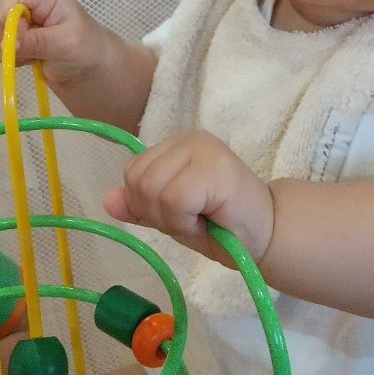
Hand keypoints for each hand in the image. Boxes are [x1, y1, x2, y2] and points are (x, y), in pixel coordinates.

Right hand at [0, 0, 104, 86]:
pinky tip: (28, 61)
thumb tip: (10, 43)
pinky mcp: (19, 38)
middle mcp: (30, 4)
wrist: (91, 68)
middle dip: (7, 36)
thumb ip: (38, 41)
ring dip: (7, 49)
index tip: (16, 38)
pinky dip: (8, 57)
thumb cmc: (87, 49)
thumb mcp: (67, 43)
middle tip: (27, 52)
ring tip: (32, 57)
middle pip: (0, 12)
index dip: (6, 14)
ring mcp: (23, 22)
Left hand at [103, 129, 274, 264]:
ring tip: (201, 217)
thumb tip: (107, 200)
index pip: (132, 174)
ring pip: (153, 190)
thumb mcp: (171, 217)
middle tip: (192, 218)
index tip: (180, 215)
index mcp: (173, 146)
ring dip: (173, 219)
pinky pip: (175, 199)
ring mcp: (202, 148)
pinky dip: (186, 221)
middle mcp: (186, 138)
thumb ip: (141, 206)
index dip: (147, 205)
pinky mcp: (215, 165)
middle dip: (158, 214)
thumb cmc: (222, 226)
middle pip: (138, 181)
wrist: (266, 236)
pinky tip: (210, 218)